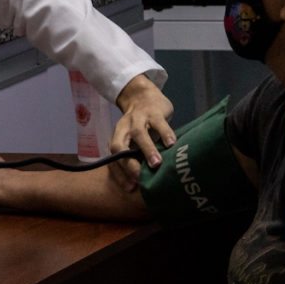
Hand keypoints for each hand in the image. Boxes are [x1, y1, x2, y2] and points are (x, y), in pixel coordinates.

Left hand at [109, 75, 174, 191]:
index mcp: (118, 137)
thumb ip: (137, 157)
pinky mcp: (153, 111)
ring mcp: (138, 118)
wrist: (143, 95)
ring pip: (139, 133)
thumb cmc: (141, 126)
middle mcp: (124, 128)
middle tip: (139, 180)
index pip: (113, 158)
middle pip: (119, 146)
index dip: (119, 173)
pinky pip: (158, 122)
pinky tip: (172, 144)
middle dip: (128, 164)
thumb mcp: (135, 140)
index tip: (129, 188)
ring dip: (147, 149)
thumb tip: (146, 184)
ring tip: (156, 164)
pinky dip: (164, 133)